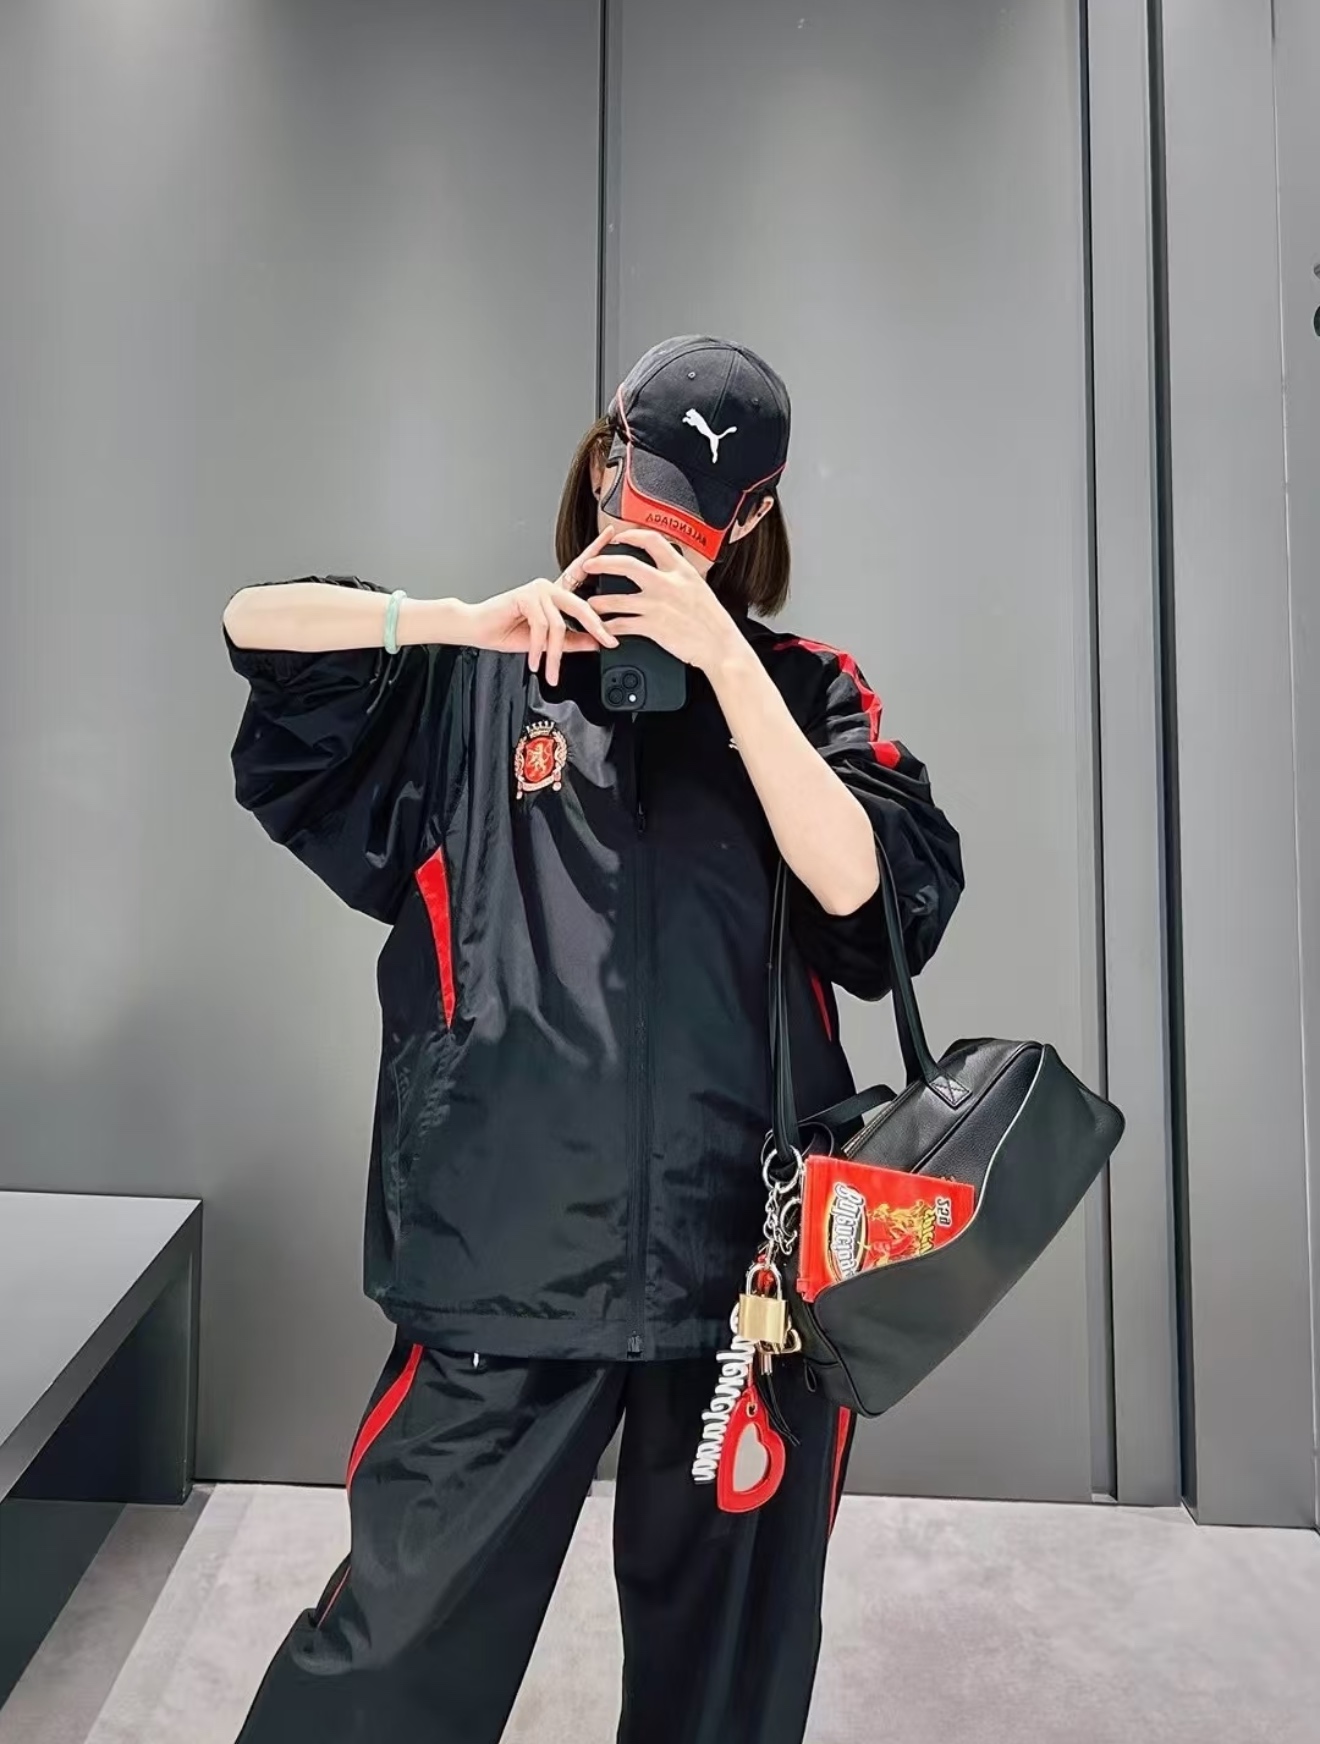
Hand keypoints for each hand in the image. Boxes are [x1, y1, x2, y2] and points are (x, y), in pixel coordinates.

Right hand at [461, 525, 620, 685]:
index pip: (579, 571)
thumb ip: (572, 640)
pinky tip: (535, 662)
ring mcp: (537, 589)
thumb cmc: (506, 631)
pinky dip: (538, 648)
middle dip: (597, 627)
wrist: (476, 630)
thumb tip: (596, 642)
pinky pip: (541, 626)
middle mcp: (547, 587)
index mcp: (554, 594)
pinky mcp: (525, 596)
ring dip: (555, 654)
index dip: (596, 550)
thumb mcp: (546, 643)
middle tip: (609, 643)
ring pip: (559, 624)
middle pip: (581, 605)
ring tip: (551, 672)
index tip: (612, 533)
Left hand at [578, 528, 743, 673]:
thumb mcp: (699, 587)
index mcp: (681, 570)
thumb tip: (665, 567)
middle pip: (626, 564)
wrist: (721, 646)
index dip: (631, 536)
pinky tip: (604, 627)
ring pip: (616, 598)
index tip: (619, 539)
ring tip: (592, 603)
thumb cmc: (713, 621)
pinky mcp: (652, 627)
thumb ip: (679, 575)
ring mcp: (657, 605)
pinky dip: (609, 627)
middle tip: (589, 565)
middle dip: (602, 562)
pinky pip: (621, 624)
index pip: (652, 540)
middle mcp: (667, 583)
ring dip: (599, 601)